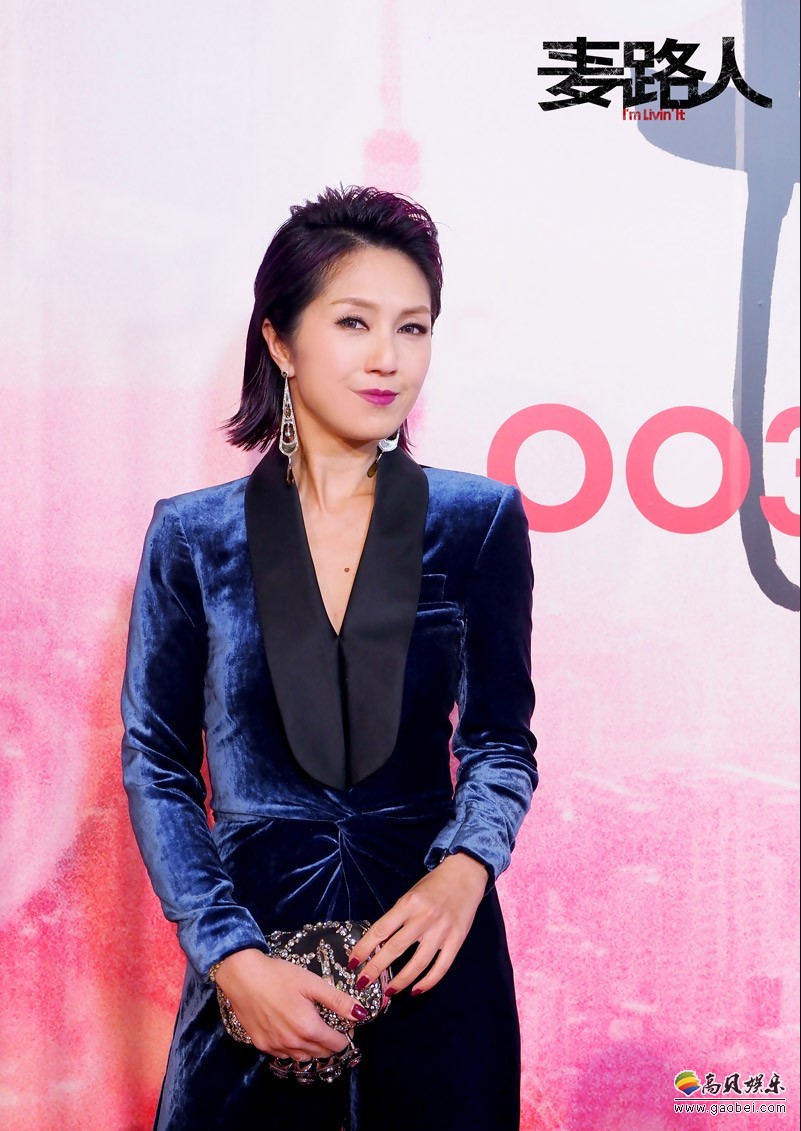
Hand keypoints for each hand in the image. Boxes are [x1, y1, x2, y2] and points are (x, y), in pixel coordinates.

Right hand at [212, 948, 368, 1058]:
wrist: (243, 976)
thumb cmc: (279, 975)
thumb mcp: (312, 983)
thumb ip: (338, 1001)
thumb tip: (361, 1014)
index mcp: (308, 1028)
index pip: (336, 1046)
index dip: (344, 1036)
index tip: (344, 1024)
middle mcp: (292, 1044)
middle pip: (321, 1054)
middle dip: (330, 1042)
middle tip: (329, 1024)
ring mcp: (275, 1047)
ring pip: (302, 1057)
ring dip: (312, 1048)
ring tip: (312, 1028)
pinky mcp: (261, 1045)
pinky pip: (283, 1055)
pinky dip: (293, 1048)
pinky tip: (291, 1031)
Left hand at [346, 852, 488, 996]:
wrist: (465, 875)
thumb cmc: (433, 885)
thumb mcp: (411, 894)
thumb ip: (398, 916)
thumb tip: (379, 942)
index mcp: (409, 903)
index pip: (381, 929)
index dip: (364, 947)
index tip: (353, 961)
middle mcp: (424, 917)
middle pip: (395, 948)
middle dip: (376, 968)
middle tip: (362, 982)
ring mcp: (442, 930)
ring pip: (418, 963)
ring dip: (401, 981)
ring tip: (388, 992)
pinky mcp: (456, 940)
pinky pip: (441, 967)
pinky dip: (428, 982)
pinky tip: (416, 990)